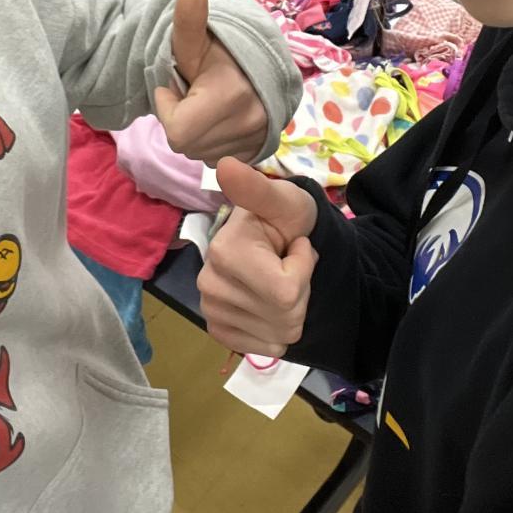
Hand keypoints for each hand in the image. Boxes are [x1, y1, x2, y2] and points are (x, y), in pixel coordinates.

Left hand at [155, 0, 268, 164]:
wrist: (264, 60)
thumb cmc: (222, 49)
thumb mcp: (198, 39)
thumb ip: (189, 20)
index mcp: (232, 97)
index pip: (178, 133)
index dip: (169, 110)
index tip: (178, 87)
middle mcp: (250, 124)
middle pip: (187, 146)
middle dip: (181, 121)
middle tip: (193, 94)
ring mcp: (258, 140)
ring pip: (200, 154)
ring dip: (195, 132)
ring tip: (207, 104)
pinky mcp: (260, 150)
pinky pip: (217, 160)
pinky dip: (211, 143)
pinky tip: (218, 120)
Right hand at [198, 157, 317, 356]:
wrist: (278, 241)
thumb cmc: (286, 218)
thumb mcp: (284, 201)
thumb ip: (259, 189)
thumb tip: (225, 165)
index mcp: (223, 252)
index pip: (286, 291)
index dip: (303, 269)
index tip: (294, 245)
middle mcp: (208, 284)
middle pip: (284, 317)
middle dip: (301, 292)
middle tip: (288, 265)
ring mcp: (210, 310)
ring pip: (279, 335)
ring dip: (292, 311)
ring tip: (279, 281)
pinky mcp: (218, 330)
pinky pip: (264, 348)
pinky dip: (277, 329)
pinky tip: (269, 304)